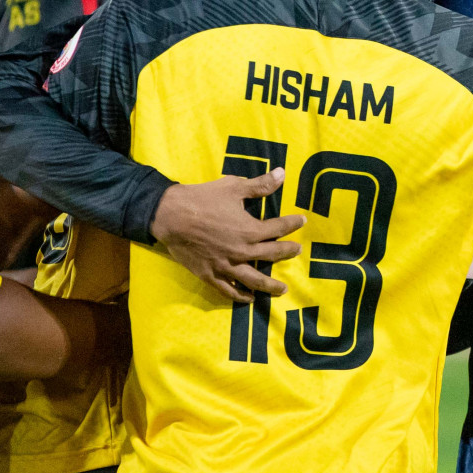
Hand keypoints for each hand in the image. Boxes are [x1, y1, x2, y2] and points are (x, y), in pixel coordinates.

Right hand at [151, 169, 304, 302]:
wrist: (170, 215)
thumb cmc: (202, 199)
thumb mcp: (233, 188)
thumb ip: (260, 185)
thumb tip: (282, 173)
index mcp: (250, 230)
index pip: (279, 228)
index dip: (292, 223)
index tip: (302, 221)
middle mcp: (242, 251)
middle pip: (272, 255)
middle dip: (287, 253)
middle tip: (297, 251)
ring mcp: (226, 265)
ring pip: (254, 280)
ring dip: (270, 286)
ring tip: (282, 290)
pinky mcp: (209, 274)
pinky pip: (228, 289)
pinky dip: (240, 296)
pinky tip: (249, 298)